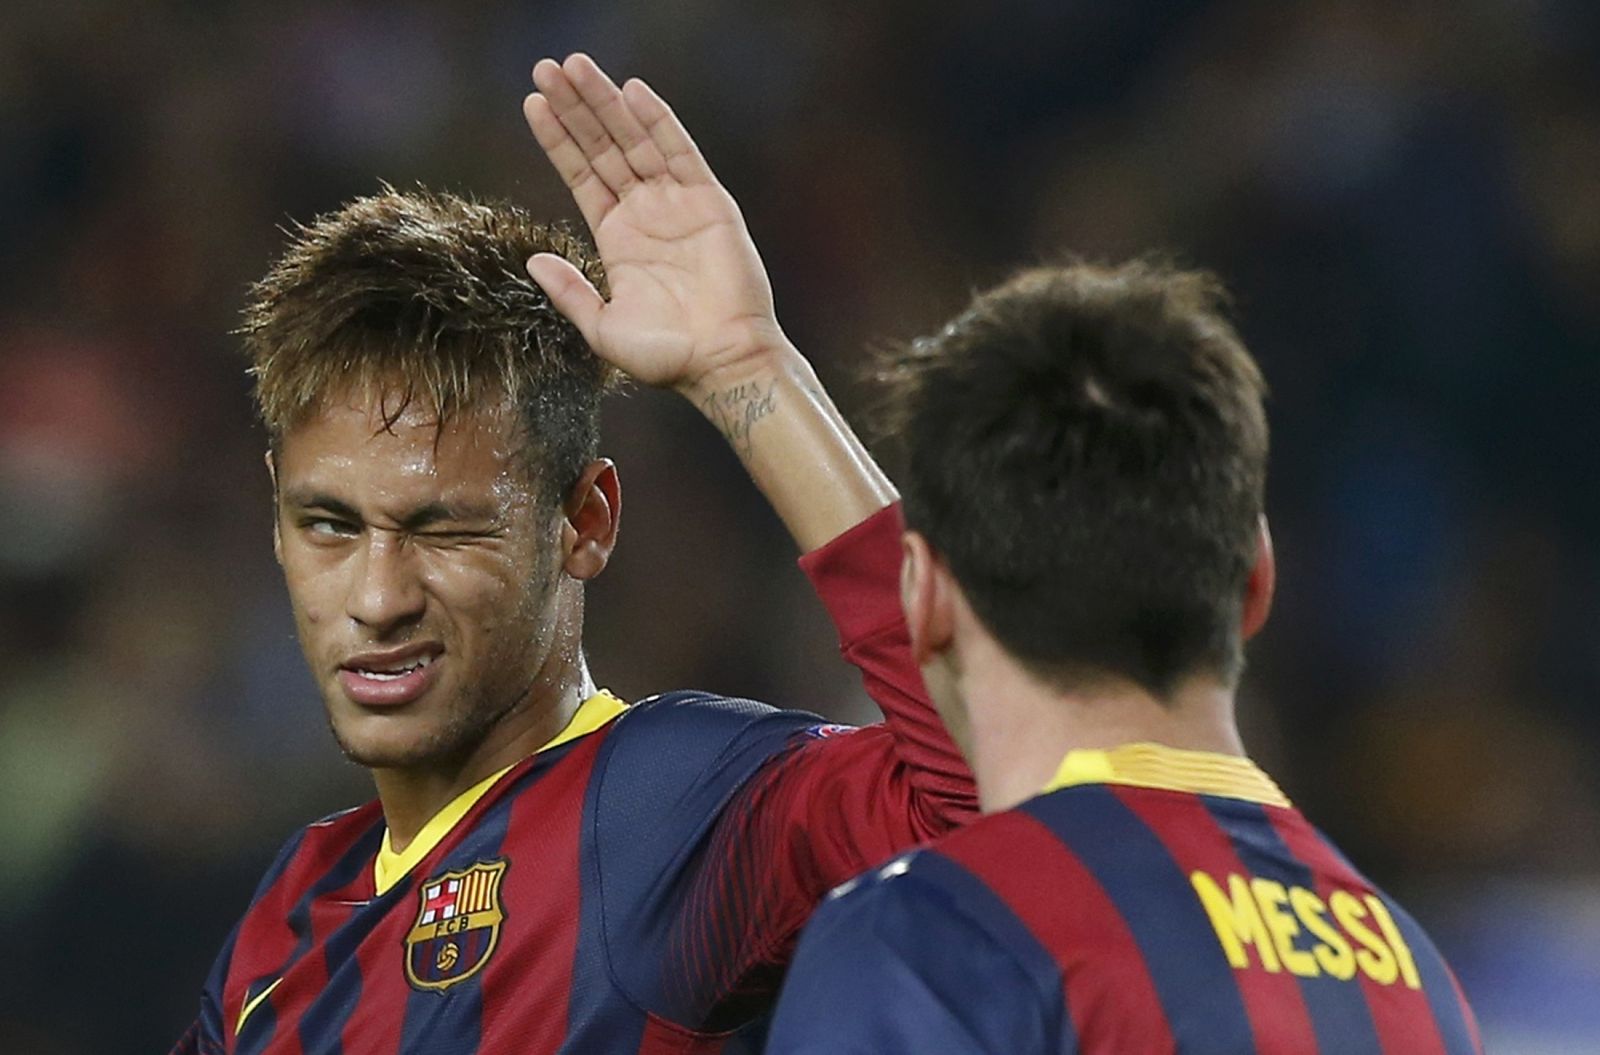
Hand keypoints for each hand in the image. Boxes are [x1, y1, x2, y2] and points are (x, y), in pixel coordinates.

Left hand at [523, 54, 791, 393]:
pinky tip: (632, 91)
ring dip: (605, 103)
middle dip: (576, 108)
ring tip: (575, 66)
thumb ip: (569, 292)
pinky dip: (658, 121)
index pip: (581, 175)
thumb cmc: (667, 358)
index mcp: (617, 239)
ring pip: (634, 141)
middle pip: (603, 147)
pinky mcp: (709, 202)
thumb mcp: (602, 329)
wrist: (723, 363)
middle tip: (546, 67)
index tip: (532, 102)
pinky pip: (679, 152)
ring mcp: (677, 204)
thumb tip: (533, 260)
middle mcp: (645, 213)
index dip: (558, 139)